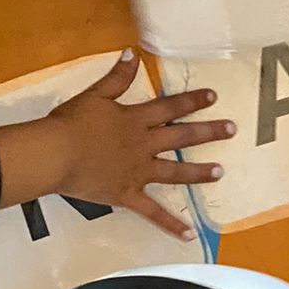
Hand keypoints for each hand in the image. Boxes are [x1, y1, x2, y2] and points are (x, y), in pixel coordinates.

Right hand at [0, 53, 233, 241]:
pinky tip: (189, 234)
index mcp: (135, 120)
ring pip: (175, 172)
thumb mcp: (94, 94)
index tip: (214, 97)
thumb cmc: (71, 123)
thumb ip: (117, 77)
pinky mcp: (127, 195)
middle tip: (232, 129)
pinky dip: (171, 224)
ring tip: (220, 172)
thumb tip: (132, 54)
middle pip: (181, 136)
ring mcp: (138, 172)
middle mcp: (143, 145)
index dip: (192, 101)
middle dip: (208, 132)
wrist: (56, 154)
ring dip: (199, 172)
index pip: (170, 107)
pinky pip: (153, 212)